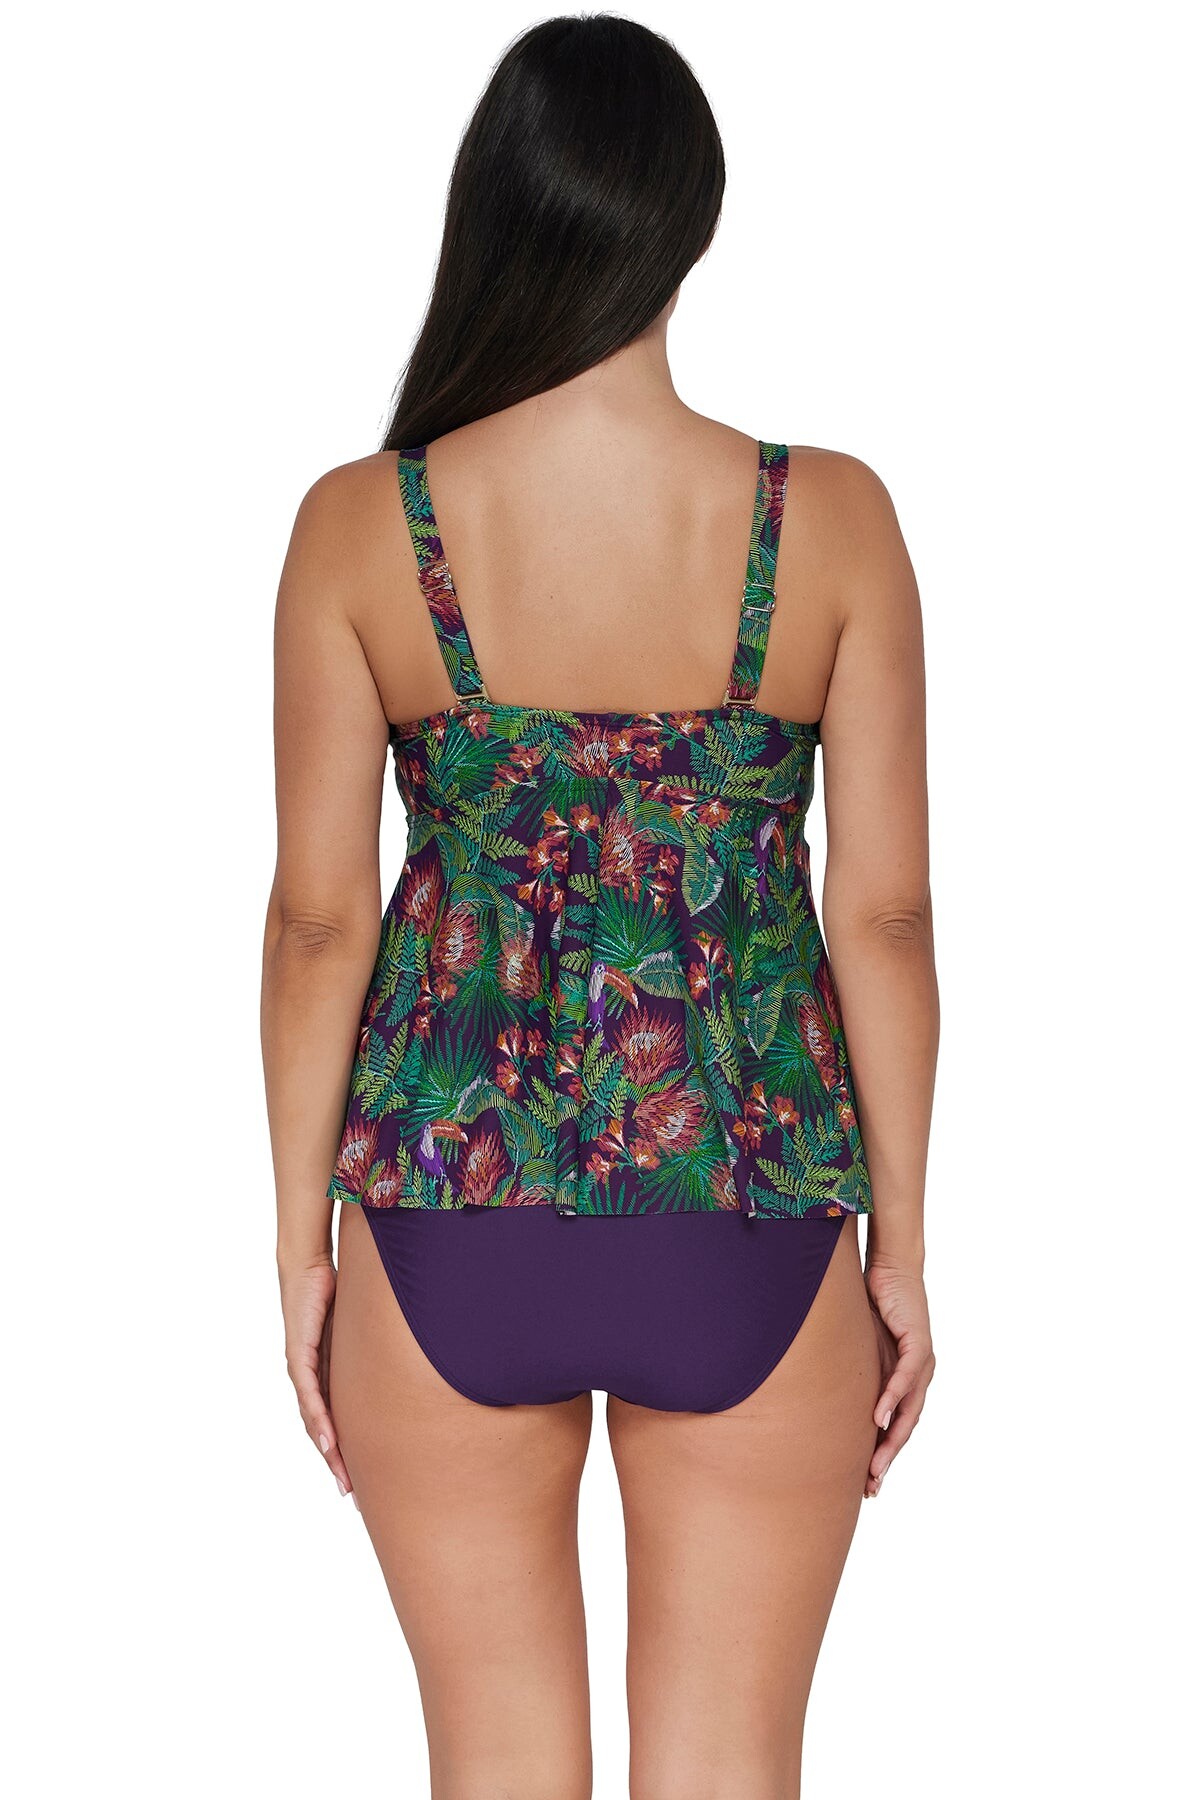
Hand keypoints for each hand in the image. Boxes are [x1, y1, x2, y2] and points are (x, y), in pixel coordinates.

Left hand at [279, 1255, 355, 1502]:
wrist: (307, 1265)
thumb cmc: (337, 1291)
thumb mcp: (364, 1329)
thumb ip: (379, 1348)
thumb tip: (413, 1355)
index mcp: (327, 1375)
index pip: (336, 1421)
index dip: (348, 1451)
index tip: (363, 1478)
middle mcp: (310, 1378)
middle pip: (323, 1432)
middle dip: (338, 1464)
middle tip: (353, 1495)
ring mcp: (302, 1369)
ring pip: (314, 1421)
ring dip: (329, 1452)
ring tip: (343, 1479)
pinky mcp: (298, 1356)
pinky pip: (309, 1395)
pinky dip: (319, 1421)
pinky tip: (328, 1442)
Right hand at [863, 1258, 933, 1498]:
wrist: (892, 1269)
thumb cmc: (873, 1304)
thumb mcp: (859, 1346)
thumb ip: (849, 1370)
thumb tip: (820, 1391)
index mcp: (904, 1380)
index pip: (895, 1426)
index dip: (882, 1454)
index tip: (868, 1483)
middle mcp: (918, 1377)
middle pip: (905, 1427)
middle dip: (888, 1459)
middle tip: (872, 1487)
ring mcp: (921, 1364)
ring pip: (909, 1411)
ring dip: (892, 1439)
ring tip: (877, 1465)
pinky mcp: (918, 1345)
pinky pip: (906, 1378)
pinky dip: (893, 1399)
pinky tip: (880, 1418)